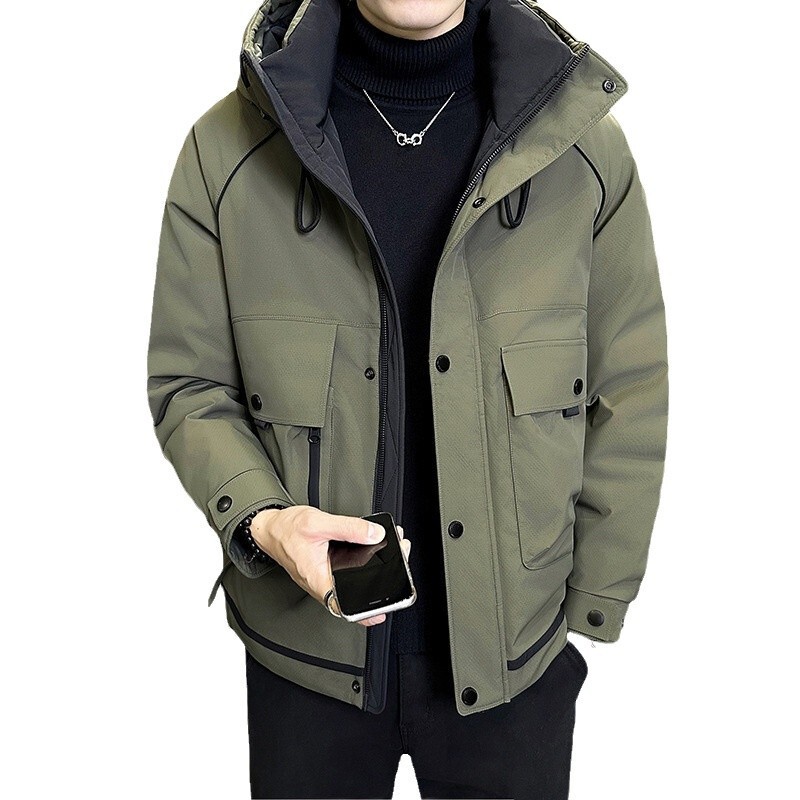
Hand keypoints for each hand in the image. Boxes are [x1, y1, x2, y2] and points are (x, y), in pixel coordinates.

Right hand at [250, 506, 409, 626]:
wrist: (271, 529)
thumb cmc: (286, 530)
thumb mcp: (318, 523)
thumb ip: (349, 528)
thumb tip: (374, 534)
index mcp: (318, 579)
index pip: (344, 606)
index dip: (364, 612)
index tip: (383, 610)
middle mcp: (322, 584)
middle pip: (355, 594)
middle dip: (381, 581)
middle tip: (400, 563)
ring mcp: (324, 580)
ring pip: (353, 584)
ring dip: (375, 570)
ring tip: (393, 553)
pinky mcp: (326, 572)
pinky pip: (349, 575)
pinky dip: (364, 564)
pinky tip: (376, 551)